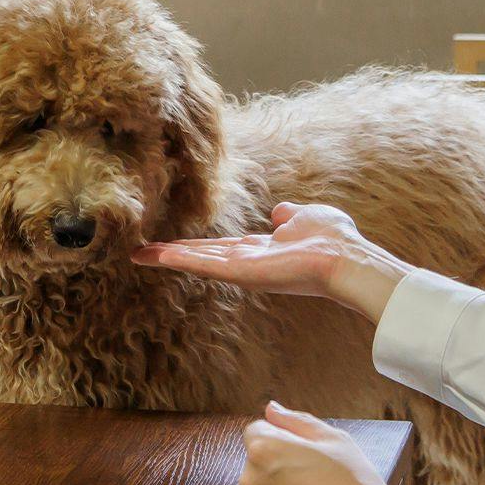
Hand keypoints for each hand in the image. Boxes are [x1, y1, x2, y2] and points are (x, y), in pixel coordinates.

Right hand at [131, 202, 409, 320]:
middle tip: (140, 253)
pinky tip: (157, 256)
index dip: (196, 246)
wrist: (346, 259)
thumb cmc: (333, 240)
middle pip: (201, 257)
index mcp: (261, 250)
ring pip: (198, 262)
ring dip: (167, 258)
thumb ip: (290, 215)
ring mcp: (243, 270)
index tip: (171, 245)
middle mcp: (248, 262)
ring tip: (138, 255)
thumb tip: (279, 212)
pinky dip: (180, 260)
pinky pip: (206, 265)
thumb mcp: (307, 218)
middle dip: (170, 255)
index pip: (221, 248)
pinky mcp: (242, 272)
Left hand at [240, 401, 390, 484]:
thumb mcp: (333, 439)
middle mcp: (251, 482)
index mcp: (264, 450)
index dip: (282, 437)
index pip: (257, 431)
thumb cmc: (354, 484)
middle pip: (258, 464)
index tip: (304, 452)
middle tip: (315, 478)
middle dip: (278, 466)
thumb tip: (271, 410)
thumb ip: (295, 421)